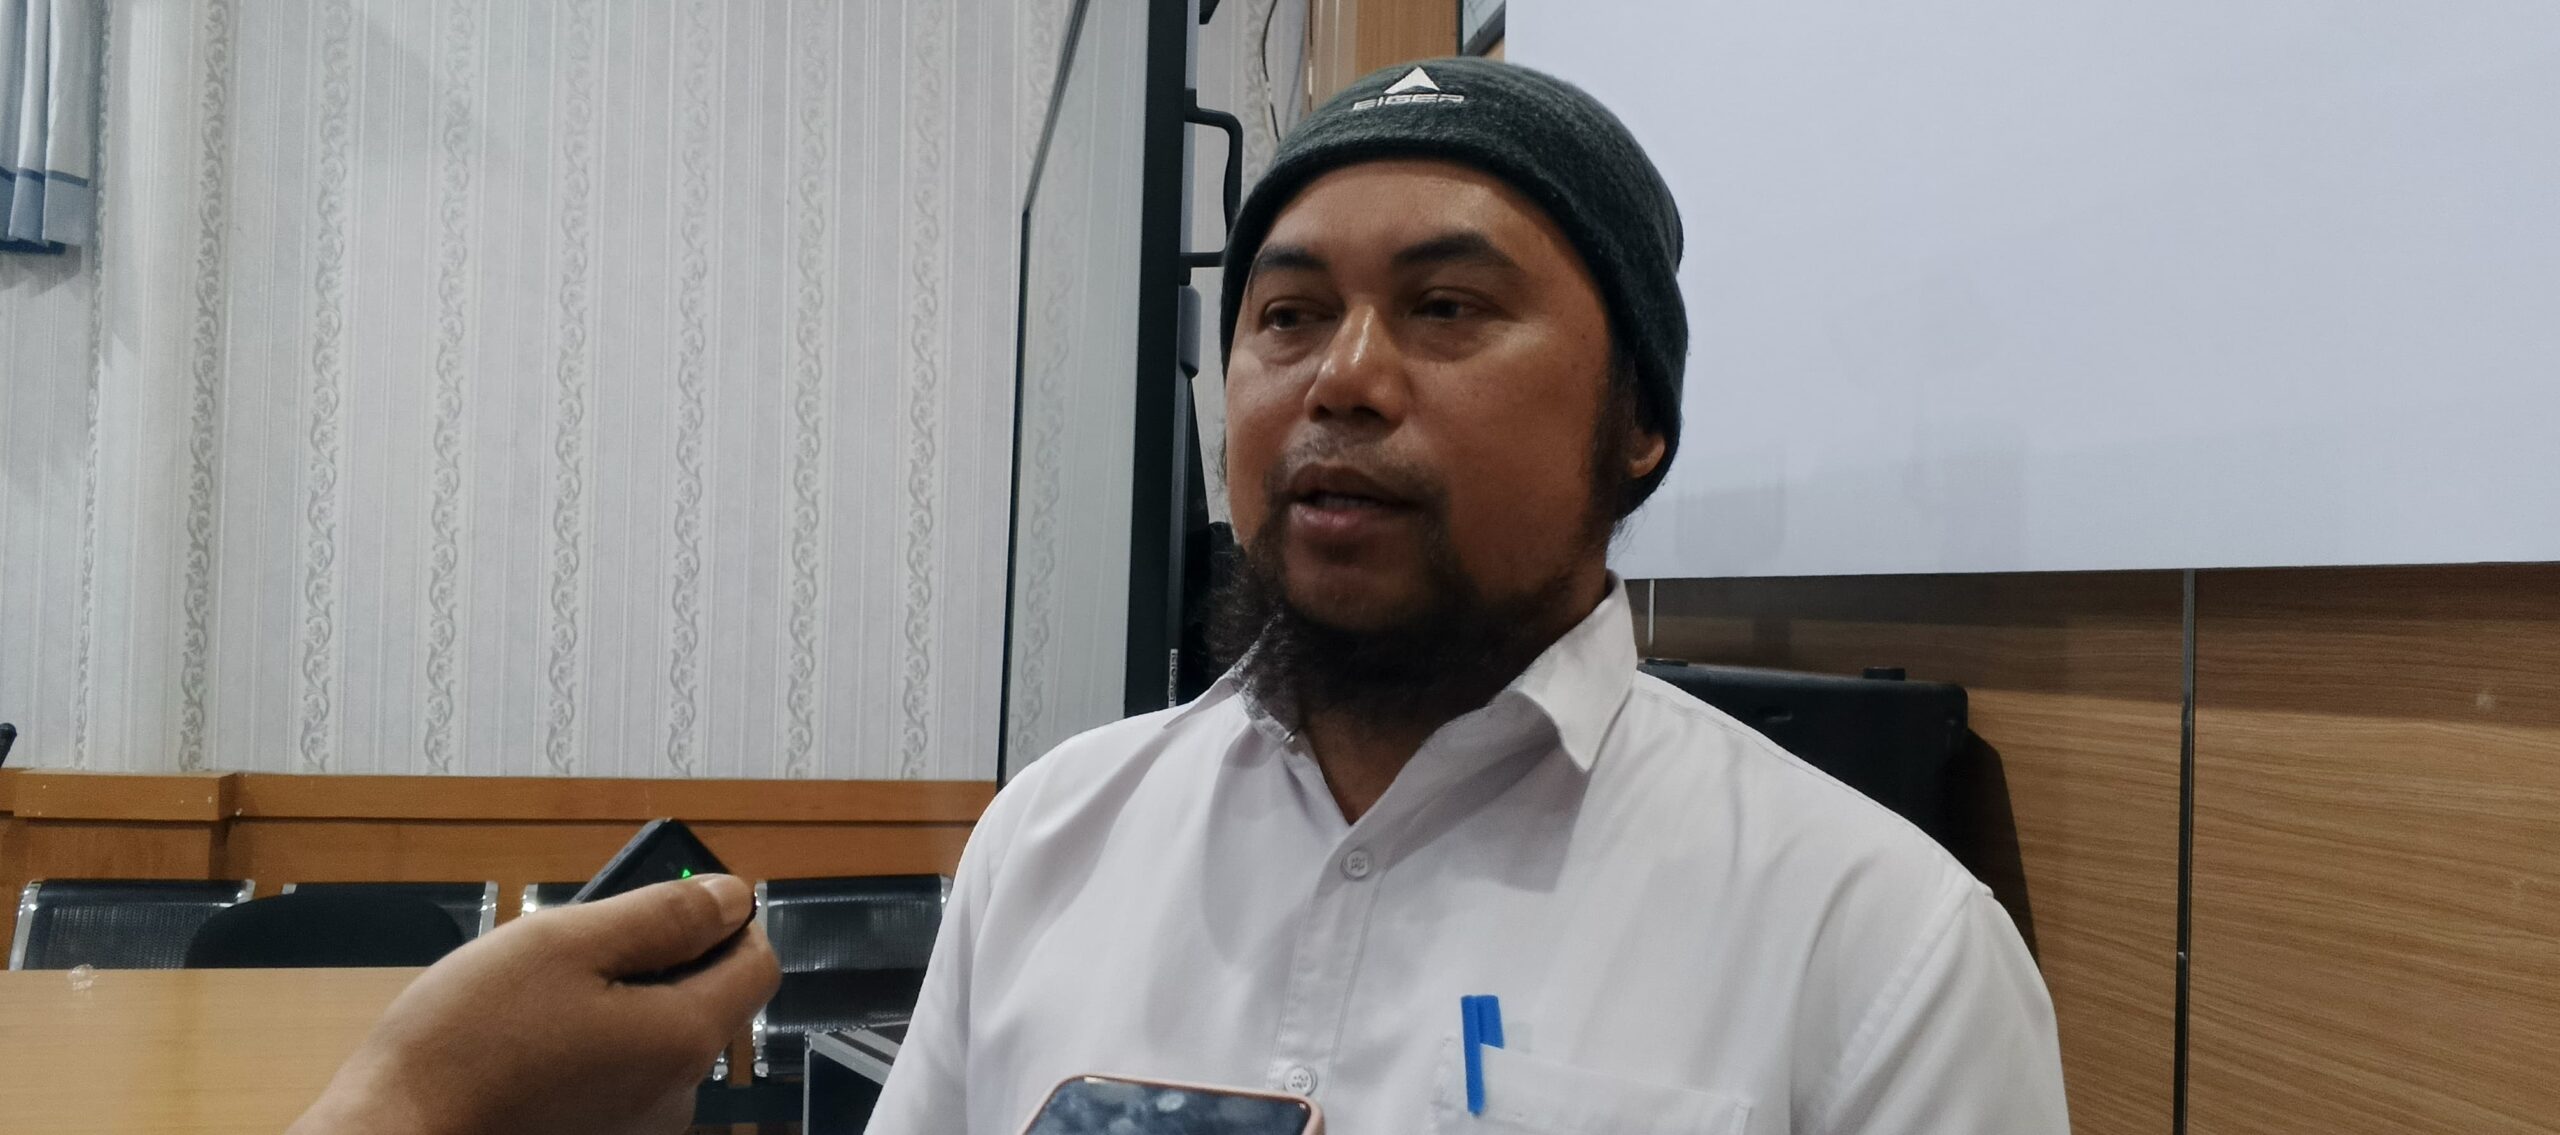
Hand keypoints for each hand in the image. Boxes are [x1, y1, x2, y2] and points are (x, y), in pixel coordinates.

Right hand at [288, 874, 780, 1134]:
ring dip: (622, 1004)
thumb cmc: (469, 1041)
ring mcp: (639, 1127)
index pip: (758, 962)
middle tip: (579, 950)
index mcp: (686, 1039)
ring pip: (660, 1037)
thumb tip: (732, 897)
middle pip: (710, 1001)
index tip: (669, 902)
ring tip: (543, 999)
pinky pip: (623, 1075)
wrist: (396, 1133)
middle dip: (662, 961)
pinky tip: (535, 1043)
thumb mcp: (566, 944)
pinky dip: (596, 1047)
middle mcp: (679, 1096)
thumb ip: (662, 917)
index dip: (725, 920)